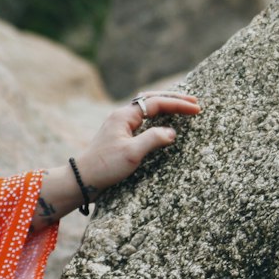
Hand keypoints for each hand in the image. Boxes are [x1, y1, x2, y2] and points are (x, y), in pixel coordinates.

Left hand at [75, 91, 202, 192]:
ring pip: (146, 108)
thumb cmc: (105, 166)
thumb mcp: (132, 153)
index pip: (155, 103)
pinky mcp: (121, 136)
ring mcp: (120, 125)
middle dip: (173, 99)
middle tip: (194, 103)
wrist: (82, 178)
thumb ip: (153, 139)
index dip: (177, 104)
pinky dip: (157, 118)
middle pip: (151, 100)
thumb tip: (172, 132)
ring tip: (184, 108)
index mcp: (123, 116)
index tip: (196, 110)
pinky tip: (166, 123)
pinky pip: (143, 120)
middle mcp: (121, 116)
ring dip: (165, 106)